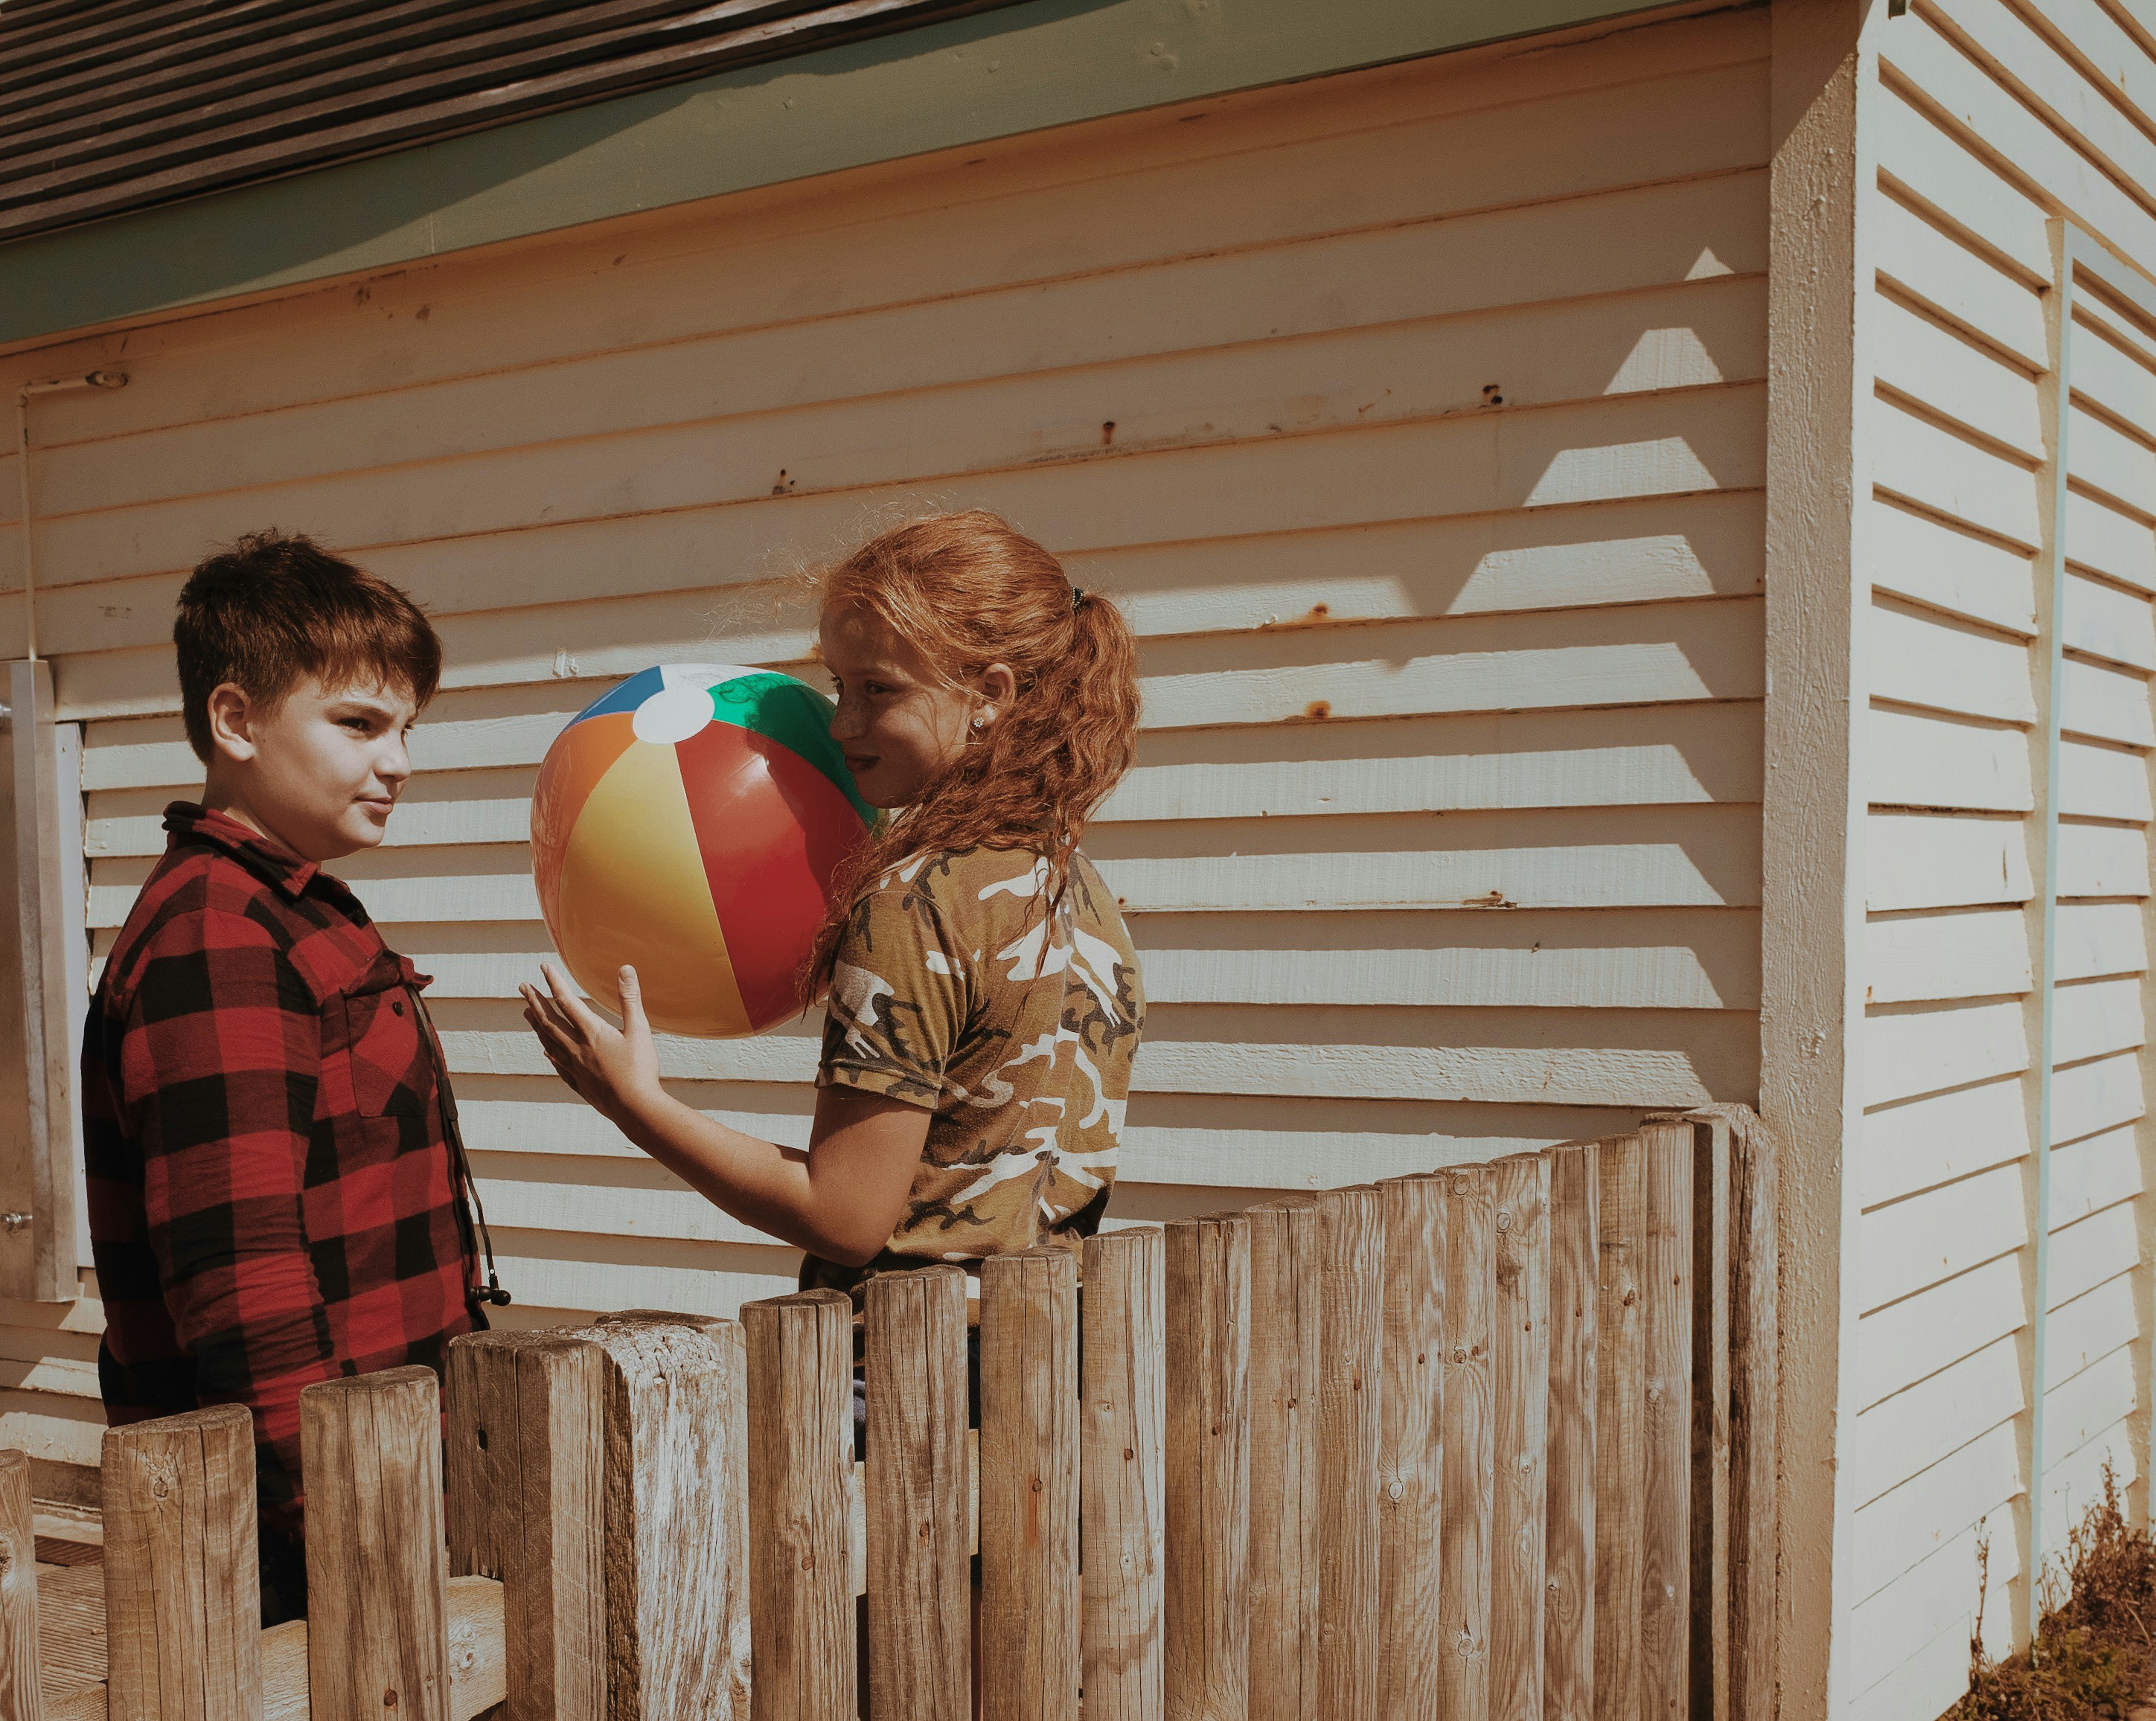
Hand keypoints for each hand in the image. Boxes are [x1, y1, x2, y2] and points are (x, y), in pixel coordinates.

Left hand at [520, 962, 661, 1127]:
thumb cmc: (640, 1069)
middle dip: (535, 1001)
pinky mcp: (580, 1083)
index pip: (566, 1001)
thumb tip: (625, 969)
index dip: (553, 982)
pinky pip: (558, 1065)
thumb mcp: (640, 1030)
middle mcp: (577, 1048)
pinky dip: (550, 1053)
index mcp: (591, 1032)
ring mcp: (576, 1067)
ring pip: (549, 1041)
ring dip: (536, 1024)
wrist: (635, 1108)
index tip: (543, 967)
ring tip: (526, 1013)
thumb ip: (630, 998)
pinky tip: (546, 1051)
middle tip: (522, 987)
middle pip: (549, 1021)